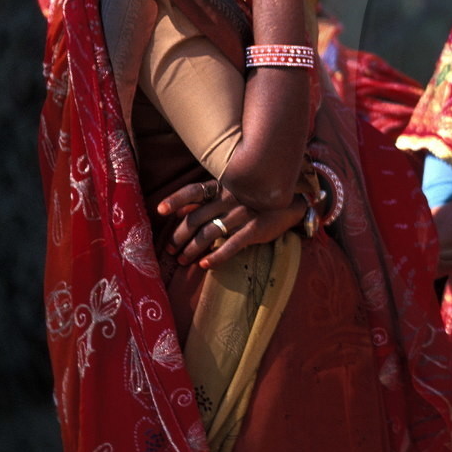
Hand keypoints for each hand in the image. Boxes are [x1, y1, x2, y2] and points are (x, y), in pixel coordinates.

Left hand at [156, 179, 306, 268]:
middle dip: (179, 236)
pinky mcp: (256, 229)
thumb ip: (210, 199)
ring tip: (182, 260)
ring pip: (209, 233)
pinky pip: (231, 245)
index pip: (193, 191)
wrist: (293, 201)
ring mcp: (243, 213)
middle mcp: (231, 198)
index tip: (159, 210)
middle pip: (196, 218)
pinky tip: (205, 265)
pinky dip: (216, 257)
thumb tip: (180, 211)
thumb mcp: (234, 191)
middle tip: (170, 249)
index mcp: (223, 186)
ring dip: (192, 250)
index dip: (176, 199)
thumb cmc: (257, 197)